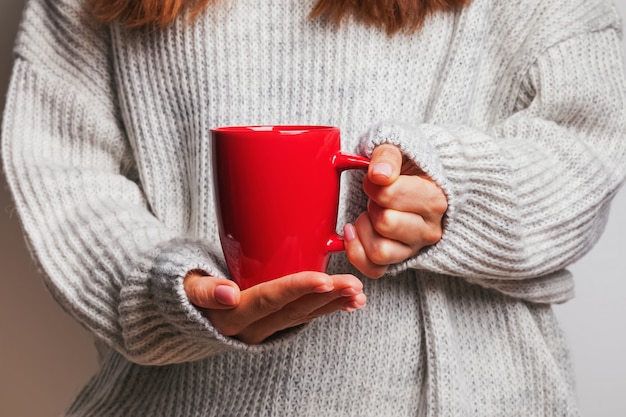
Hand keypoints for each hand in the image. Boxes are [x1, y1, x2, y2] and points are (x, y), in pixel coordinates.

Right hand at [184, 271, 365, 343]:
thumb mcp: (186, 287)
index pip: (268, 299)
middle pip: (294, 310)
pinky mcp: (274, 325)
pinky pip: (304, 317)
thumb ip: (203, 290)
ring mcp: (265, 329)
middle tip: (353, 284)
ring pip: (304, 316)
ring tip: (358, 293)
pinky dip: (328, 308)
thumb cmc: (188, 286)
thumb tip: (228, 293)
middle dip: (326, 297)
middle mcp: (251, 328)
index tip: (323, 279)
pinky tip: (350, 302)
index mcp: (232, 315)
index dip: (296, 289)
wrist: (185, 310)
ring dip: (333, 303)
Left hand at [344, 144, 446, 277]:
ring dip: (365, 229)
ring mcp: (414, 248)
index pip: (389, 195)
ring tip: (370, 213)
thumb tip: (378, 175)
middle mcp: (430, 229)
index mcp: (435, 199)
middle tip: (375, 197)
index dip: (372, 184)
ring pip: (380, 251)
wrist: (412, 180)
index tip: (375, 177)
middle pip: (385, 223)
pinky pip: (374, 269)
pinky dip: (357, 253)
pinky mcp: (399, 261)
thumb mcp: (398, 150)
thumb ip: (388, 157)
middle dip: (372, 206)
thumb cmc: (403, 166)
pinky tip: (353, 232)